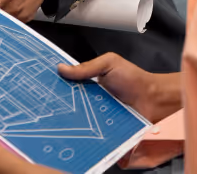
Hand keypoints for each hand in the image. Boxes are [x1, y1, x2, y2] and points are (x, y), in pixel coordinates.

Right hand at [58, 53, 181, 124]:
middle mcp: (90, 98)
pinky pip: (90, 131)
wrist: (152, 99)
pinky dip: (84, 132)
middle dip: (60, 105)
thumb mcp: (108, 64)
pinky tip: (76, 133)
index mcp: (89, 81)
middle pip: (70, 103)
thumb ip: (86, 67)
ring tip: (58, 123)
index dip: (57, 86)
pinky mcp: (103, 127)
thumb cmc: (133, 78)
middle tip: (49, 108)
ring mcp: (96, 114)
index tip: (43, 88)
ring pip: (78, 118)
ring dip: (70, 120)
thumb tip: (61, 68)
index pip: (68, 85)